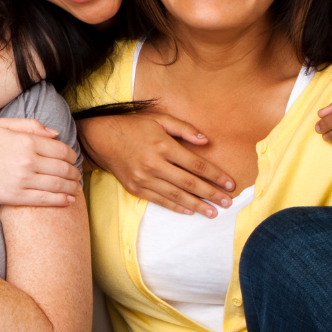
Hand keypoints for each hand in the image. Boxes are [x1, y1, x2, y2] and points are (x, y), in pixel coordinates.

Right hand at [0, 118, 80, 206]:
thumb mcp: (1, 125)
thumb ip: (30, 125)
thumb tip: (55, 133)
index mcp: (25, 141)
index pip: (60, 149)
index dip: (71, 155)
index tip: (72, 159)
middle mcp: (26, 160)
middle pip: (62, 167)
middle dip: (74, 172)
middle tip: (77, 175)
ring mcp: (21, 180)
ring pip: (57, 184)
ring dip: (71, 186)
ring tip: (75, 187)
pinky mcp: (15, 197)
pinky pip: (45, 200)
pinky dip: (61, 200)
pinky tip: (69, 200)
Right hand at [79, 113, 234, 217]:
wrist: (101, 139)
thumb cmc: (133, 126)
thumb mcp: (159, 119)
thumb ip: (184, 129)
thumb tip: (206, 141)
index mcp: (163, 145)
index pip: (196, 164)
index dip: (215, 175)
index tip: (230, 184)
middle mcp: (154, 164)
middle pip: (189, 183)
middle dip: (211, 194)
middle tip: (228, 203)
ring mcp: (144, 178)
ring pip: (176, 195)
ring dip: (197, 205)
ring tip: (213, 212)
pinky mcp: (135, 188)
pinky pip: (159, 200)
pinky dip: (175, 207)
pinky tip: (189, 211)